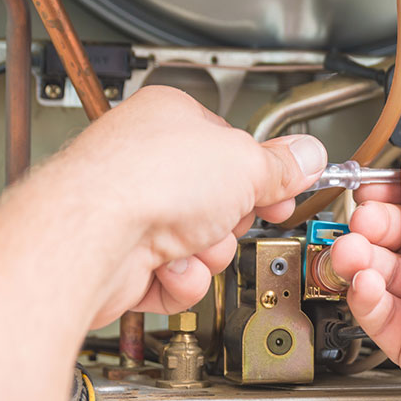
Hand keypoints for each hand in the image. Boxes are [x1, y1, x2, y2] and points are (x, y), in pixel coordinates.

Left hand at [67, 86, 326, 319]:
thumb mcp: (243, 163)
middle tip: (228, 216)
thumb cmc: (144, 182)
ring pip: (203, 247)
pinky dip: (181, 280)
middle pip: (220, 202)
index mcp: (171, 121)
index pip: (232, 148)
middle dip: (230, 220)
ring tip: (190, 242)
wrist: (93, 238)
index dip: (263, 173)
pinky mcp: (126, 263)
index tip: (284, 189)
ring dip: (208, 253)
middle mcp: (148, 165)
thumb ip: (281, 166)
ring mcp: (134, 215)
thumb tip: (308, 156)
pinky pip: (179, 279)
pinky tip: (167, 267)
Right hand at [331, 143, 400, 400]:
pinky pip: (379, 316)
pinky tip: (365, 284)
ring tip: (351, 252)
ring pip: (382, 276)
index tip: (370, 188)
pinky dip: (366, 297)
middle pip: (397, 239)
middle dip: (373, 226)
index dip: (394, 195)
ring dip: (361, 260)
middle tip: (361, 222)